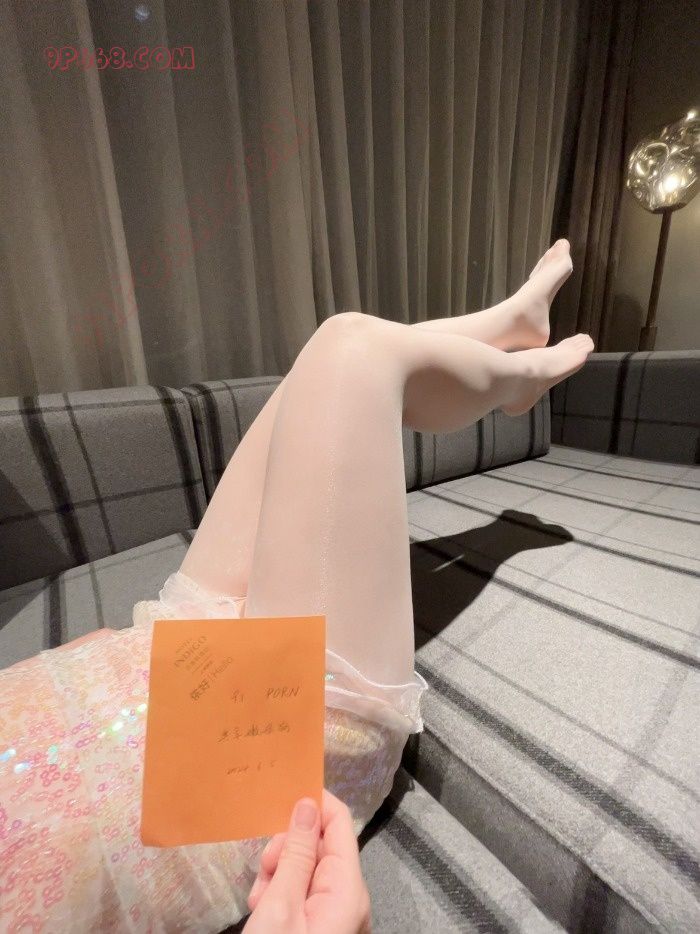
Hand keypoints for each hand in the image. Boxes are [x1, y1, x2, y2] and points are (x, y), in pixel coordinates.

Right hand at [244, 790, 370, 933]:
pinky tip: (263, 910)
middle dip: (287, 849)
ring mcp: (337, 912)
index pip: (340, 822)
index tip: (280, 796)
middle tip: (263, 868)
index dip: (314, 803)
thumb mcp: (280, 904)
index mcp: (349, 889)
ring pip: (307, 868)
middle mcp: (350, 897)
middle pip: (321, 846)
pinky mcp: (322, 924)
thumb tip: (308, 804)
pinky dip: (281, 894)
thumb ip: (296, 854)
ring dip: (279, 874)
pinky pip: (304, 892)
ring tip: (259, 899)